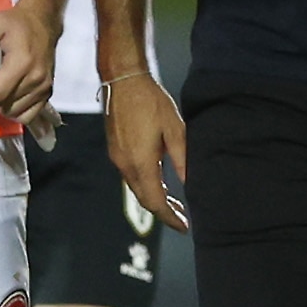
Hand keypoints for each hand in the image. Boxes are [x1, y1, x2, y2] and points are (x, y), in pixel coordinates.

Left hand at [0, 3, 59, 122]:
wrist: (43, 22)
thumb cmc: (17, 23)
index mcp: (22, 62)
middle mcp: (36, 79)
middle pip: (4, 104)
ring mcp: (44, 87)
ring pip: (14, 112)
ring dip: (2, 103)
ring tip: (1, 84)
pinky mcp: (47, 92)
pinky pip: (28, 116)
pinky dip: (16, 111)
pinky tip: (10, 97)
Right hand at [102, 70, 189, 230]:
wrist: (122, 80)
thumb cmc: (150, 101)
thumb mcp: (175, 130)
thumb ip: (183, 159)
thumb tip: (191, 185)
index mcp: (141, 163)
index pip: (156, 202)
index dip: (170, 218)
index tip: (184, 227)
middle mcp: (125, 165)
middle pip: (144, 199)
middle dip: (163, 212)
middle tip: (182, 217)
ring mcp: (117, 158)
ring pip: (137, 188)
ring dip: (155, 198)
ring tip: (174, 202)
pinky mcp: (115, 149)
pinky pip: (131, 176)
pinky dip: (146, 185)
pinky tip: (158, 181)